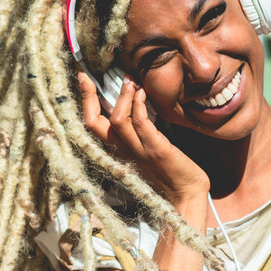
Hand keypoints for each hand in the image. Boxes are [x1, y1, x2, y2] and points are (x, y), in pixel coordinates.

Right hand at [78, 72, 210, 202]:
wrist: (186, 195)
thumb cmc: (170, 171)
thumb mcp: (146, 149)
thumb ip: (137, 132)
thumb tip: (137, 104)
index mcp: (118, 150)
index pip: (92, 125)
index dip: (85, 102)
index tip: (83, 78)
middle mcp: (122, 151)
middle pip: (93, 123)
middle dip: (88, 96)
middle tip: (88, 76)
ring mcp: (138, 151)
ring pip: (116, 121)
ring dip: (122, 97)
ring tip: (130, 80)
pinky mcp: (156, 150)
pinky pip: (141, 125)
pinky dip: (138, 106)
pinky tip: (143, 93)